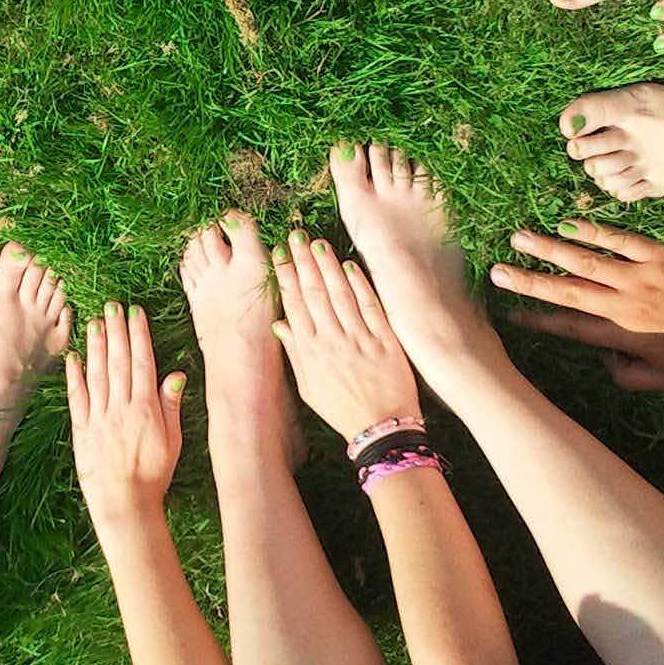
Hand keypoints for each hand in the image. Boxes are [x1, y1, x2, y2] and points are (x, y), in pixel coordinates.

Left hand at [67, 302, 185, 522]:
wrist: (125, 504)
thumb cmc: (154, 475)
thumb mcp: (173, 441)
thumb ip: (171, 406)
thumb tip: (176, 373)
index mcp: (146, 409)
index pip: (142, 363)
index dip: (138, 336)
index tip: (135, 313)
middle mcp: (121, 408)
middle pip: (118, 362)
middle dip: (116, 331)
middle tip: (112, 305)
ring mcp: (99, 417)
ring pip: (97, 374)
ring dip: (96, 345)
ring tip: (94, 321)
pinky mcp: (81, 430)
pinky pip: (77, 397)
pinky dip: (74, 375)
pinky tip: (74, 356)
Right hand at [270, 231, 420, 442]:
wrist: (382, 428)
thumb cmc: (341, 409)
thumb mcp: (308, 388)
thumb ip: (294, 353)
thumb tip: (279, 324)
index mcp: (310, 352)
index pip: (294, 305)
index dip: (285, 277)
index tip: (280, 254)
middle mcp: (331, 341)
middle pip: (314, 293)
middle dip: (302, 262)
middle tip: (296, 236)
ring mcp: (358, 339)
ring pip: (339, 295)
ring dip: (327, 266)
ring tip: (318, 243)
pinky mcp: (384, 340)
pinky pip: (370, 306)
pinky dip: (359, 284)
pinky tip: (350, 266)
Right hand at [490, 220, 663, 391]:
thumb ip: (629, 377)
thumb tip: (603, 362)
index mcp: (622, 334)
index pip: (571, 327)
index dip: (538, 320)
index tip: (510, 313)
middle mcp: (623, 304)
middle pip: (567, 291)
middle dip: (529, 281)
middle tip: (497, 271)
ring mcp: (639, 276)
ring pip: (585, 260)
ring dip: (549, 249)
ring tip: (519, 238)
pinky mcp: (657, 254)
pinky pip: (618, 239)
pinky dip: (591, 231)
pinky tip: (567, 222)